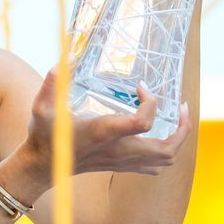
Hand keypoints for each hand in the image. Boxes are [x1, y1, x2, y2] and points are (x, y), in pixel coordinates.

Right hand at [23, 71, 191, 177]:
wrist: (42, 166)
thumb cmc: (44, 135)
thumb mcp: (41, 107)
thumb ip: (52, 82)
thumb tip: (67, 57)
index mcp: (104, 132)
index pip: (143, 122)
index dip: (151, 101)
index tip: (140, 87)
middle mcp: (118, 149)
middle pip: (166, 148)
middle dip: (182, 127)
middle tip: (180, 106)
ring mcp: (122, 161)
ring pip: (166, 159)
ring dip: (179, 139)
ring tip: (177, 118)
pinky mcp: (122, 166)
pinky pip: (156, 166)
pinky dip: (166, 152)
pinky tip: (160, 134)